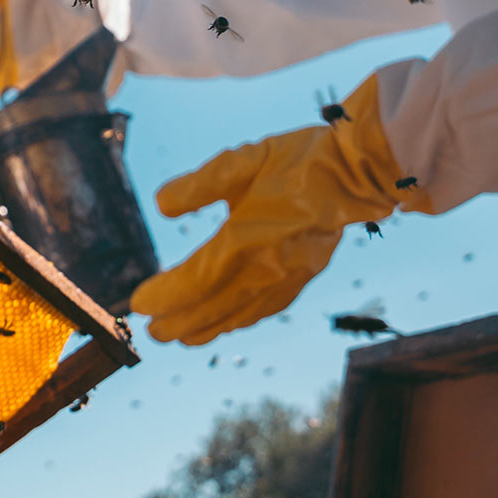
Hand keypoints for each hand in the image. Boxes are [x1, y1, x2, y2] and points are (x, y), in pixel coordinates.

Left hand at [130, 77, 409, 344]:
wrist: (358, 170)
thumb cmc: (299, 160)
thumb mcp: (243, 160)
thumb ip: (200, 185)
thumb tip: (162, 206)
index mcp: (249, 238)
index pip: (198, 277)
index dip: (167, 294)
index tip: (139, 303)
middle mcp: (269, 267)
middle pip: (215, 305)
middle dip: (180, 321)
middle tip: (152, 331)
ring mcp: (289, 277)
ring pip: (240, 314)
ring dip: (207, 328)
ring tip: (180, 337)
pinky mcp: (304, 278)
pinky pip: (265, 309)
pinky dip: (240, 320)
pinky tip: (227, 323)